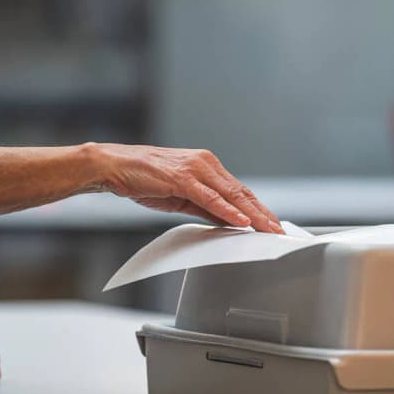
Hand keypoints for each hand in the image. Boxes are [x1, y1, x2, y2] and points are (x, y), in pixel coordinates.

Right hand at [87, 144, 282, 232]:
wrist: (114, 166)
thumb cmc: (144, 179)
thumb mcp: (182, 196)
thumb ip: (206, 207)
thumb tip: (229, 221)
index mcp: (207, 165)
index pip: (240, 190)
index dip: (259, 208)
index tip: (272, 223)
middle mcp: (205, 163)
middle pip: (242, 193)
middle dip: (263, 213)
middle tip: (279, 230)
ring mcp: (195, 169)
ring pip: (231, 195)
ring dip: (252, 215)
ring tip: (268, 229)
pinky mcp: (182, 178)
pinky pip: (211, 198)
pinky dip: (228, 211)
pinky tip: (241, 221)